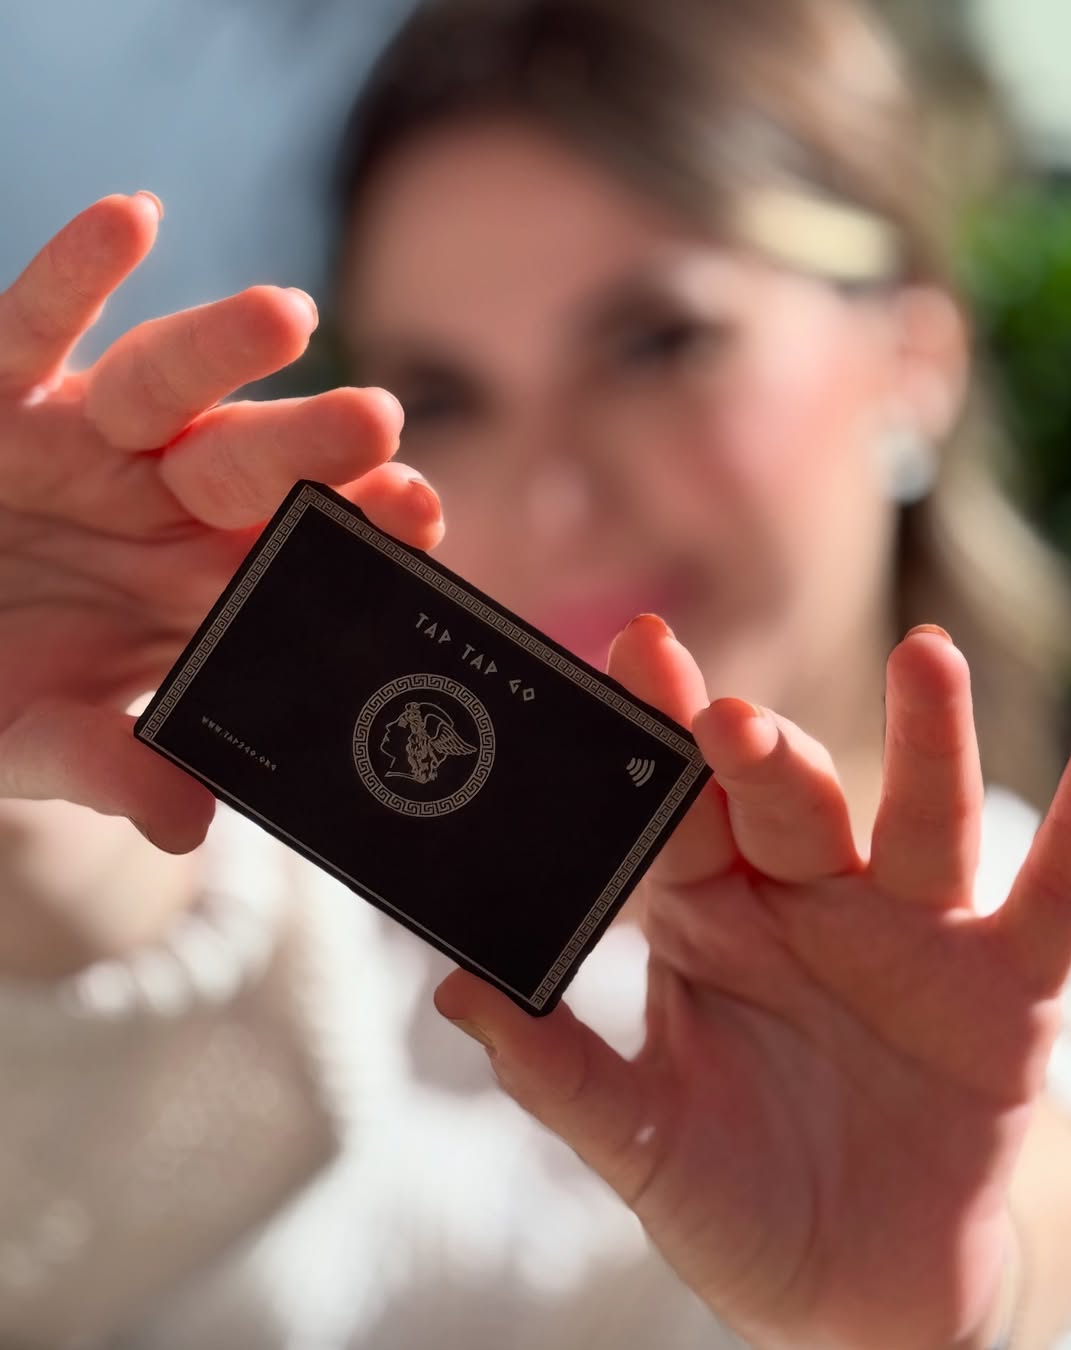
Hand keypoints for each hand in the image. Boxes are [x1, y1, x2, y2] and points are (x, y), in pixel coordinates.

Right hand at [0, 194, 440, 958]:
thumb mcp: (39, 740)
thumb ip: (110, 768)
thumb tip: (187, 828)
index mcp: (198, 588)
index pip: (295, 555)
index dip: (356, 533)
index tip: (419, 513)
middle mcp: (160, 505)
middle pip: (248, 465)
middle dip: (309, 445)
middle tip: (378, 422)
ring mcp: (87, 442)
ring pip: (164, 386)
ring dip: (221, 347)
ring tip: (286, 315)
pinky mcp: (3, 392)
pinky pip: (35, 323)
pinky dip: (75, 272)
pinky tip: (129, 219)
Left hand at [435, 617, 1070, 1349]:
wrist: (859, 1293)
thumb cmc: (740, 1202)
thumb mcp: (644, 1145)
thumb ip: (560, 1070)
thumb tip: (453, 988)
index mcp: (708, 922)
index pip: (676, 813)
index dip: (657, 740)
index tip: (635, 652)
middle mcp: (806, 904)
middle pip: (785, 803)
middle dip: (759, 756)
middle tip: (728, 714)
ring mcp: (907, 935)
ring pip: (917, 820)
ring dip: (925, 742)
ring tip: (927, 658)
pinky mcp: (1001, 988)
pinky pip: (1052, 903)